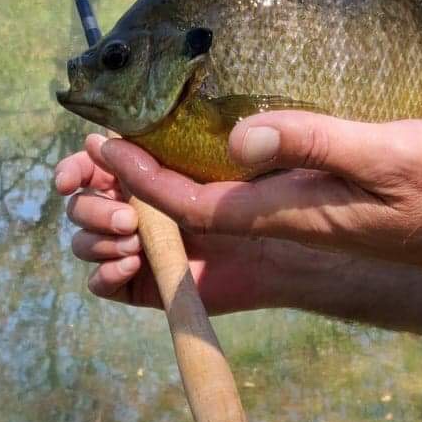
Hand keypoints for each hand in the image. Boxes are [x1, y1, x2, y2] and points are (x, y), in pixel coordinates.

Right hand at [54, 139, 320, 313]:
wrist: (340, 258)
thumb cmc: (338, 196)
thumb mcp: (332, 152)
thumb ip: (301, 137)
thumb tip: (243, 140)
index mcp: (183, 160)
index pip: (115, 155)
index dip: (86, 160)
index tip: (81, 164)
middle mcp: (160, 202)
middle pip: (90, 199)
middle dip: (89, 205)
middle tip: (126, 217)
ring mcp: (160, 244)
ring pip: (93, 238)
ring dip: (95, 239)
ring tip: (132, 242)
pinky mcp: (166, 283)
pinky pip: (115, 284)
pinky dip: (105, 277)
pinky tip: (129, 267)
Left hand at [86, 113, 421, 297]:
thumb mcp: (385, 154)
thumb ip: (313, 142)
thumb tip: (238, 135)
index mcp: (292, 212)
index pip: (192, 203)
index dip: (139, 178)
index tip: (99, 143)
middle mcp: (290, 221)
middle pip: (190, 214)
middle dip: (134, 190)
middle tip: (92, 150)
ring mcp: (308, 218)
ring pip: (216, 209)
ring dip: (165, 187)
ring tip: (128, 151)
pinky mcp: (329, 210)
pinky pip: (250, 203)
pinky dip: (213, 180)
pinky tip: (215, 148)